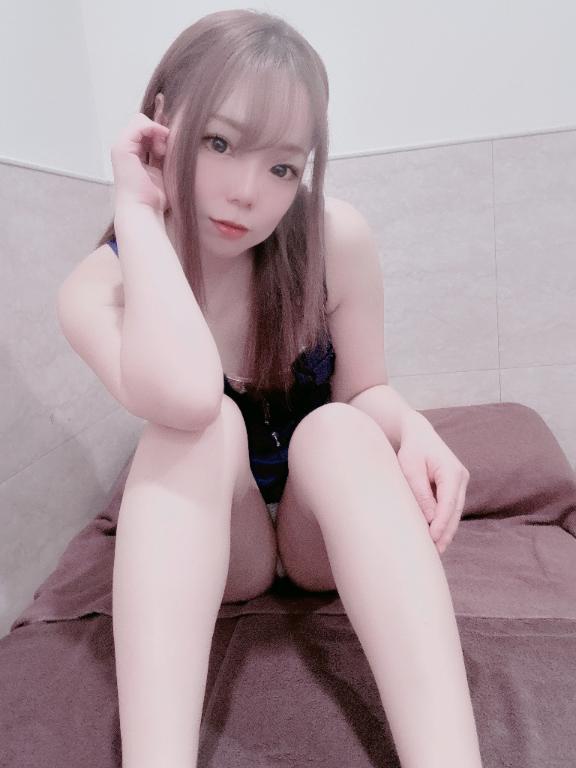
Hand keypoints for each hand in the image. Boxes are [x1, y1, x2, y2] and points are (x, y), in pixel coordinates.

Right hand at [111, 112, 170, 213]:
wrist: (143, 209)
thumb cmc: (155, 198)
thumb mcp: (164, 171)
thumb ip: (165, 155)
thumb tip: (176, 140)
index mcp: (135, 155)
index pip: (148, 132)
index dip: (161, 135)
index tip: (170, 151)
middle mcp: (126, 150)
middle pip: (144, 125)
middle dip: (159, 133)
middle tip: (166, 152)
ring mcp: (121, 147)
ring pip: (141, 121)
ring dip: (157, 133)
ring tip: (163, 152)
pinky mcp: (121, 148)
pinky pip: (139, 124)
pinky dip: (153, 129)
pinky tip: (162, 145)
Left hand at [396, 413, 469, 554]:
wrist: (419, 434)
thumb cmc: (412, 450)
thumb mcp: (411, 469)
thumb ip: (420, 493)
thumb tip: (430, 519)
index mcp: (452, 471)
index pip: (449, 503)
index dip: (442, 523)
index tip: (433, 539)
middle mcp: (461, 478)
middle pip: (455, 511)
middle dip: (446, 533)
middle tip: (434, 553)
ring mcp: (460, 483)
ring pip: (455, 512)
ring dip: (446, 531)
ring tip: (434, 550)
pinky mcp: (454, 488)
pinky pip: (450, 508)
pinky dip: (444, 522)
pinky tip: (435, 537)